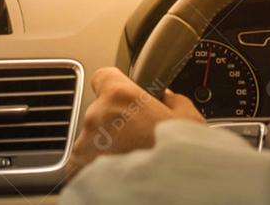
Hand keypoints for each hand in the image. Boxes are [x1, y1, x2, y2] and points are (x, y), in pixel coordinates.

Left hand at [66, 67, 204, 178]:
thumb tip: (165, 98)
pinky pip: (83, 162)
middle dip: (115, 122)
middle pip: (99, 111)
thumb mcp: (189, 118)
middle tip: (137, 138)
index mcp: (120, 96)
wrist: (171, 193)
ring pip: (91, 138)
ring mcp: (86, 144)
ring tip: (130, 160)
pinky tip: (117, 174)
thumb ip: (171, 100)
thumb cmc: (180, 158)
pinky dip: (95, 167)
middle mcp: (97, 116)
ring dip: (105, 145)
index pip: (102, 76)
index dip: (114, 86)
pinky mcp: (79, 169)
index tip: (122, 97)